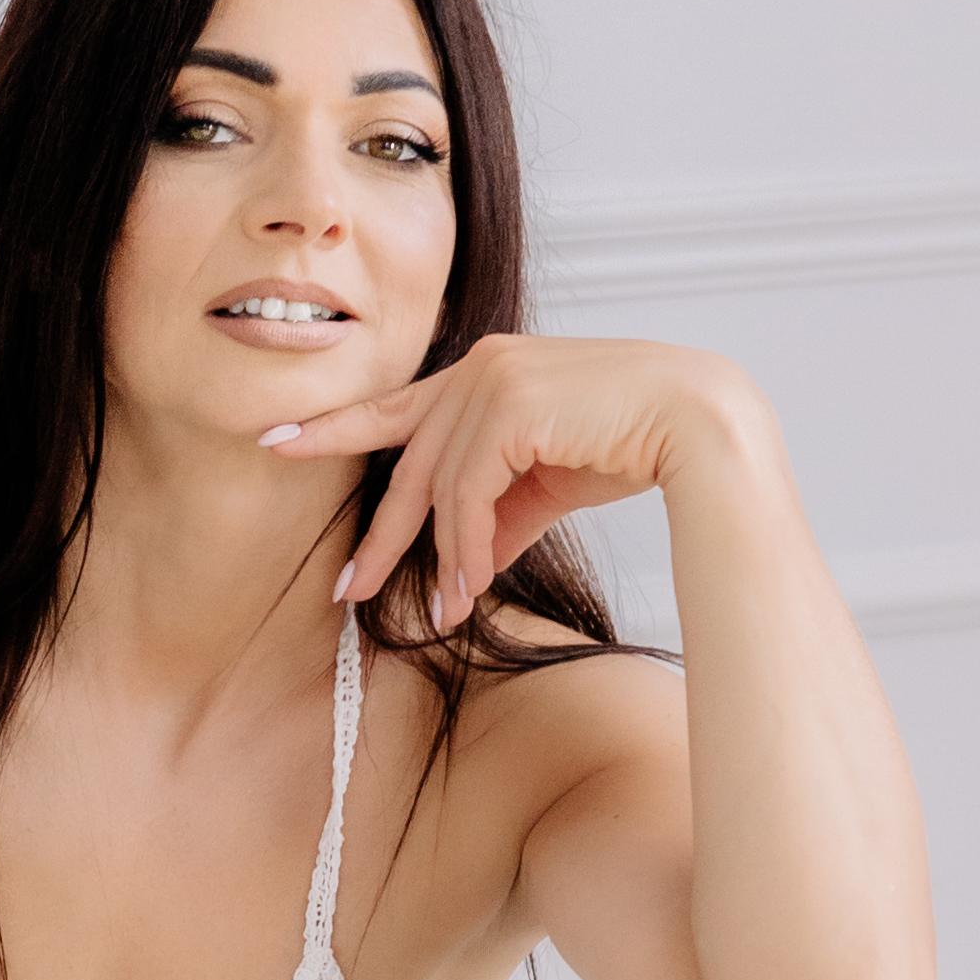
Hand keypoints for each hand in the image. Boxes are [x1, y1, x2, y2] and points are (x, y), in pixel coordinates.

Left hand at [263, 335, 755, 633]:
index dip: (334, 430)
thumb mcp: (548, 484)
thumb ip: (497, 514)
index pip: (394, 409)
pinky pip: (467, 492)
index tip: (278, 445)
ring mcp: (491, 377)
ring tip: (448, 612)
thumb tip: (461, 569)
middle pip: (407, 463)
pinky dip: (467, 546)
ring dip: (445, 560)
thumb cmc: (633, 445)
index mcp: (484, 373)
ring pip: (439, 488)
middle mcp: (479, 366)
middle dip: (381, 535)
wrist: (701, 427)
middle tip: (346, 590)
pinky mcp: (508, 402)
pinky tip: (473, 585)